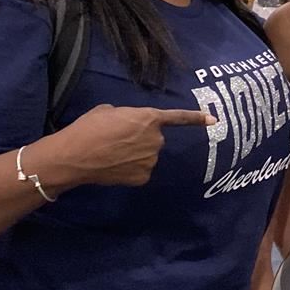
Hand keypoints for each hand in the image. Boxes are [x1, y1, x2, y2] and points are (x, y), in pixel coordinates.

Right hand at [43, 104, 215, 187]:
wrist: (75, 156)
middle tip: (116, 139)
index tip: (214, 120)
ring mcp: (151, 160)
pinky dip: (130, 170)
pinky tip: (113, 167)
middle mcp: (156, 140)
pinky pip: (140, 171)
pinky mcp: (143, 177)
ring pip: (147, 156)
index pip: (178, 118)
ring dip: (135, 154)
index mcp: (149, 118)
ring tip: (111, 153)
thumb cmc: (89, 127)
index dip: (197, 118)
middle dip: (141, 139)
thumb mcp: (109, 111)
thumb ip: (128, 117)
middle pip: (154, 139)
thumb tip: (129, 125)